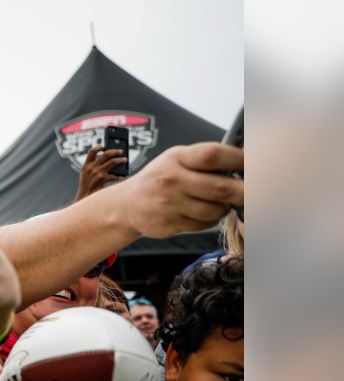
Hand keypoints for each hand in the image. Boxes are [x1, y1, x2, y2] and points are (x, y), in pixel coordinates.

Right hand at [77, 145, 125, 199]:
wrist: (84, 197)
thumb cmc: (87, 186)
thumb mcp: (85, 174)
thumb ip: (92, 166)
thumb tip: (108, 160)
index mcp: (86, 165)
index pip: (92, 151)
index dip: (99, 147)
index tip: (105, 147)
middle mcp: (91, 167)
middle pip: (106, 154)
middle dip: (115, 151)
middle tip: (121, 151)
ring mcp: (97, 173)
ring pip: (112, 162)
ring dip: (120, 160)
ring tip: (125, 160)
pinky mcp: (102, 179)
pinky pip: (114, 175)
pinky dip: (119, 176)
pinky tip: (121, 176)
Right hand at [116, 142, 242, 237]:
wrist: (127, 204)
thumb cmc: (160, 178)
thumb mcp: (177, 159)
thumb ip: (206, 160)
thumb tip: (247, 164)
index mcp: (177, 158)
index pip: (213, 156)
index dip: (239, 160)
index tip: (253, 165)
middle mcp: (172, 180)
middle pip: (221, 189)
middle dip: (244, 192)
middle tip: (254, 193)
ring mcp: (169, 204)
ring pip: (215, 210)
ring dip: (224, 208)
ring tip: (218, 202)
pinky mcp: (169, 224)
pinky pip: (203, 224)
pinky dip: (210, 220)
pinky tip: (201, 212)